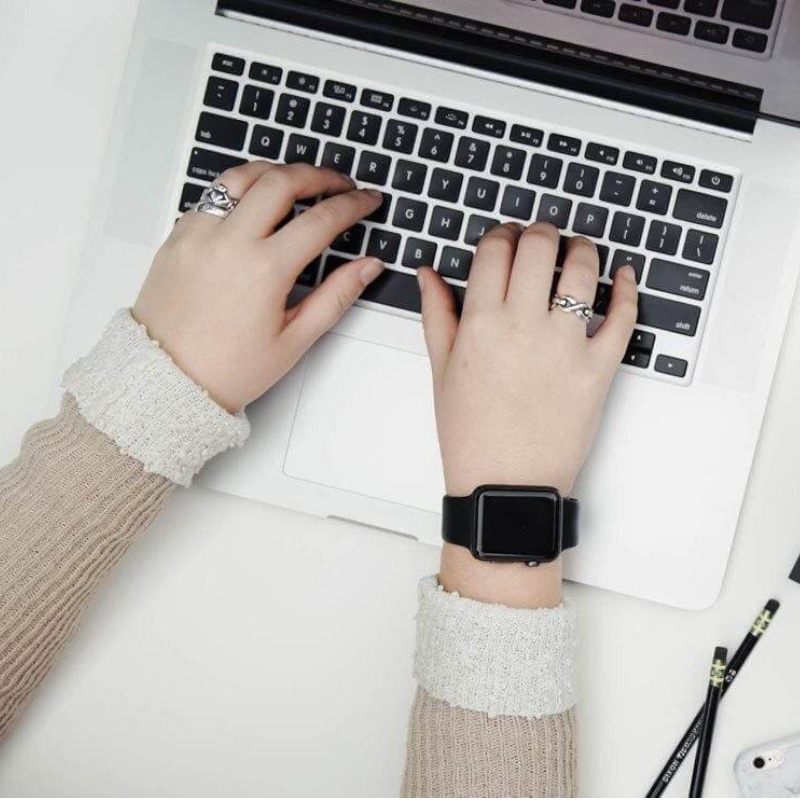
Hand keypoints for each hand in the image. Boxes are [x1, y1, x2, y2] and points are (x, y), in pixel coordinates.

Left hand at [133, 162, 382, 412]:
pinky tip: (254, 204)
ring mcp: (199, 235)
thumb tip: (368, 267)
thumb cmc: (227, 369)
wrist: (167, 381)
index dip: (353, 204)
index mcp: (264, 270)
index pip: (321, 219)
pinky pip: (212, 196)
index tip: (367, 201)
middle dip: (319, 175)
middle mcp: (229, 242)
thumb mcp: (294, 340)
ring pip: (242, 176)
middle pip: (282, 181)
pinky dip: (240, 190)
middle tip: (340, 183)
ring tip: (298, 181)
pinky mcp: (177, 237)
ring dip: (276, 172)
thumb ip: (336, 297)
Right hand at [418, 222, 637, 606]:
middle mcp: (524, 326)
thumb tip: (430, 273)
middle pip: (539, 246)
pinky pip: (623, 316)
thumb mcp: (441, 371)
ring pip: (583, 270)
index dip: (501, 234)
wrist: (506, 485)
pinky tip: (623, 276)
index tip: (505, 239)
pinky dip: (627, 289)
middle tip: (541, 238)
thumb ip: (437, 314)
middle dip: (540, 231)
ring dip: (582, 249)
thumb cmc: (471, 434)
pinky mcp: (599, 368)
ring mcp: (566, 346)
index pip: (495, 250)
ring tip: (577, 251)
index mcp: (481, 323)